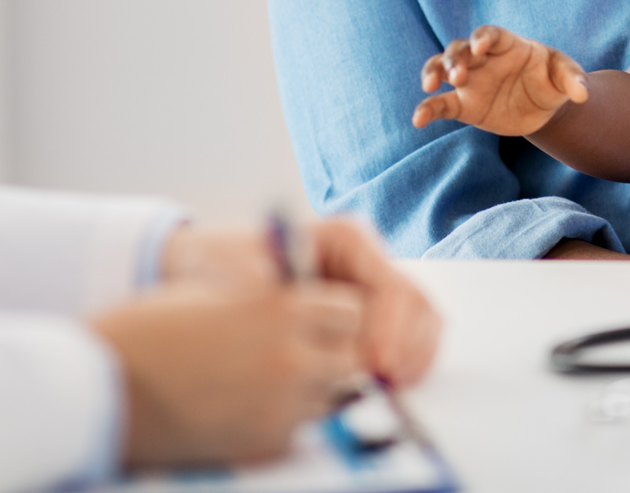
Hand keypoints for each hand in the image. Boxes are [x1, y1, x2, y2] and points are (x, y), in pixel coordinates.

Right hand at [90, 281, 362, 468]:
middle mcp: (290, 356)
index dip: (334, 313)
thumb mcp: (214, 291)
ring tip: (263, 379)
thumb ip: (266, 295)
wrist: (102, 386)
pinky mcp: (265, 444)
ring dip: (311, 388)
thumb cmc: (148, 328)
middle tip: (301, 352)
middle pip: (352, 358)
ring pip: (329, 397)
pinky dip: (283, 420)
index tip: (316, 317)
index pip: (350, 309)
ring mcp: (281, 406)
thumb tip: (305, 297)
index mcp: (278, 307)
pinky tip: (243, 407)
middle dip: (333, 353)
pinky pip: (298, 430)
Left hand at [159, 219, 440, 387]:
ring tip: (389, 390)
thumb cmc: (225, 265)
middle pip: (413, 303)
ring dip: (412, 358)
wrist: (210, 273)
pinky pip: (405, 341)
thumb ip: (269, 287)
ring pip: (419, 323)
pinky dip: (404, 364)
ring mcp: (373, 293)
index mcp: (346, 239)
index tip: (375, 362)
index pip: (388, 283)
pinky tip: (383, 388)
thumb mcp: (239, 270)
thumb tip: (284, 303)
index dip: (390, 325)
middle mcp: (368, 263)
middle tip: (387, 384)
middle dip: (406, 346)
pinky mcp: (371, 323)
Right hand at [412, 25, 586, 135]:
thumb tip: (583, 94)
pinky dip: (427, 109)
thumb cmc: (552, 81)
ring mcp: (469, 81)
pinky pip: (441, 104)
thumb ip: (573, 79)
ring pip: (442, 68)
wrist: (543, 107)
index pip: (489, 34)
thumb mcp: (566, 76)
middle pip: (460, 49)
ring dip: (434, 72)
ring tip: (431, 85)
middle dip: (455, 59)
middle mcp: (481, 59)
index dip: (482, 38)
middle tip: (457, 74)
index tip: (479, 47)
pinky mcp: (463, 105)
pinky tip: (418, 120)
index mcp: (506, 44)